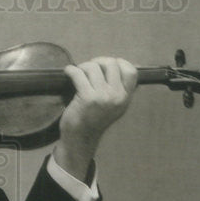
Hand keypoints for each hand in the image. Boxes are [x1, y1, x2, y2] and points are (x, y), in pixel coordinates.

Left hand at [54, 56, 137, 181]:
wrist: (80, 138)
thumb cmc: (94, 119)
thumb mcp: (115, 106)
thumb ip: (121, 89)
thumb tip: (127, 64)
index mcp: (125, 98)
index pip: (131, 71)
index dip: (119, 63)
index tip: (106, 66)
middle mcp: (117, 97)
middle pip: (111, 64)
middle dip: (98, 61)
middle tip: (89, 69)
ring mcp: (103, 97)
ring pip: (94, 67)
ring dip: (83, 66)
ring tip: (79, 73)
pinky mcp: (87, 98)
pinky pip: (79, 74)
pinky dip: (71, 70)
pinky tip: (68, 72)